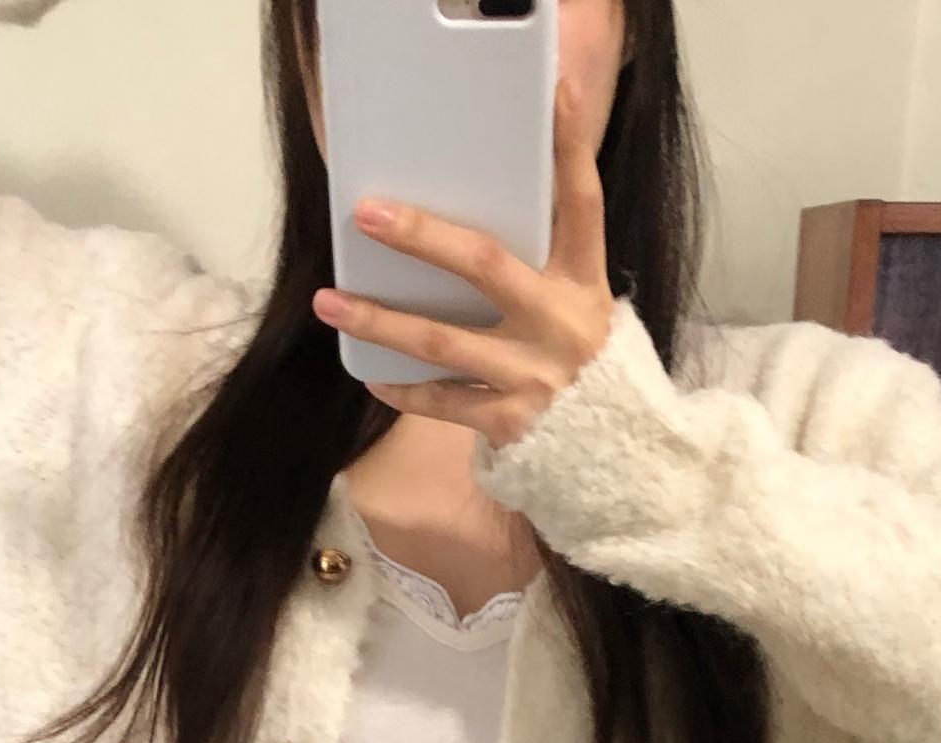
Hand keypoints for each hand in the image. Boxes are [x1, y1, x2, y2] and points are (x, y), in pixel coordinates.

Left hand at [310, 78, 614, 450]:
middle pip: (485, 264)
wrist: (611, 456)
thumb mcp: (575, 303)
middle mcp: (562, 322)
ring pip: (442, 341)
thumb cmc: (575, 362)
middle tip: (368, 213)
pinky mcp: (512, 422)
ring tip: (328, 303)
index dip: (572, 145)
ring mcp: (536, 375)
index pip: (582, 201)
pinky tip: (370, 375)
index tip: (559, 89)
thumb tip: (463, 216)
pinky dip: (403, 390)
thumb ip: (538, 259)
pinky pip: (442, 401)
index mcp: (585, 280)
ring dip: (379, 322)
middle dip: (422, 237)